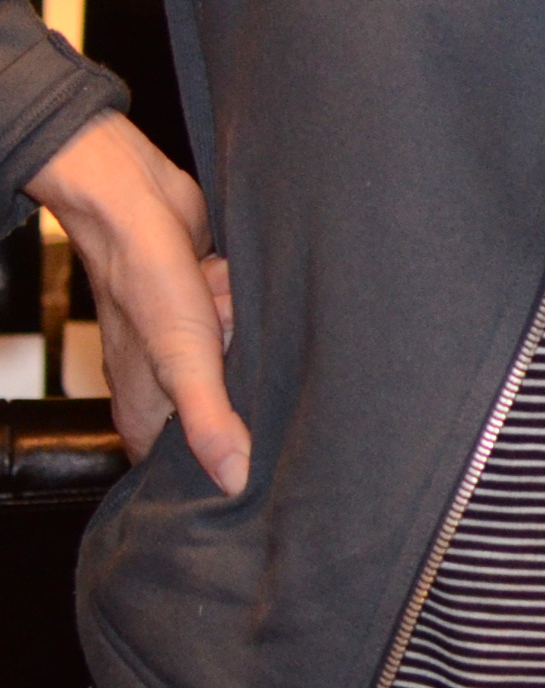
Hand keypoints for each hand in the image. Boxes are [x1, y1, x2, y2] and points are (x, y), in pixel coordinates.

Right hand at [32, 113, 247, 492]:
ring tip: (226, 307)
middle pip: (226, 409)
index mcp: (145, 414)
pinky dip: (243, 304)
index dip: (223, 464)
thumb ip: (209, 422)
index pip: (185, 468)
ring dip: (244, 332)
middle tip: (236, 349)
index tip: (263, 452)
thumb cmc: (149, 284)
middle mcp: (162, 386)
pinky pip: (240, 323)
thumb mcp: (185, 363)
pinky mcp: (204, 311)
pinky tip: (233, 284)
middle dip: (245, 380)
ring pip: (239, 361)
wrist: (138, 206)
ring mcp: (183, 347)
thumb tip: (235, 481)